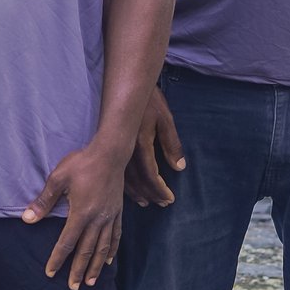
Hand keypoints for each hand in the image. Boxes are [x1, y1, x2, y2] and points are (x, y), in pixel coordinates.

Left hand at [29, 140, 127, 289]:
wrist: (110, 153)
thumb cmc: (81, 163)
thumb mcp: (57, 179)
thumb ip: (43, 202)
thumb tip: (27, 219)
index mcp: (81, 213)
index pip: (67, 243)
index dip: (58, 259)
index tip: (50, 272)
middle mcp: (97, 219)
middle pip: (86, 251)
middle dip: (78, 270)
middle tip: (73, 287)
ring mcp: (110, 217)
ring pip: (102, 248)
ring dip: (95, 266)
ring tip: (90, 281)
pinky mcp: (118, 212)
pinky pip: (115, 236)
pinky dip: (111, 251)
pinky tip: (107, 261)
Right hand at [126, 85, 183, 206]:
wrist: (127, 86)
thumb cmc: (150, 101)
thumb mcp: (166, 120)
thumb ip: (172, 145)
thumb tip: (179, 168)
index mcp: (140, 143)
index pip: (150, 174)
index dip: (160, 189)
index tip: (169, 199)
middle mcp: (125, 150)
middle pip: (136, 180)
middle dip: (150, 194)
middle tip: (161, 203)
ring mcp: (116, 148)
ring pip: (123, 178)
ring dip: (135, 192)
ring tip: (145, 202)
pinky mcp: (110, 146)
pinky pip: (117, 170)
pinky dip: (124, 183)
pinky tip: (129, 188)